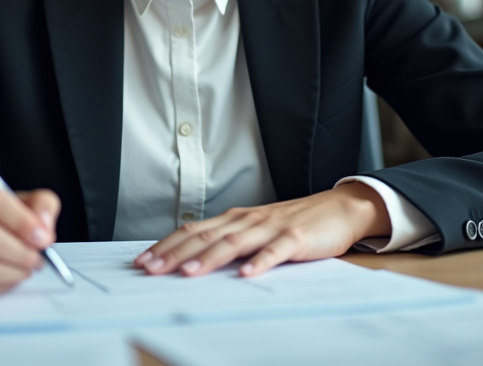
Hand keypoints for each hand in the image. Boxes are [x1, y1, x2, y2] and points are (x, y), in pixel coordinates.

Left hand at [133, 182, 389, 277]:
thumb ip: (230, 243)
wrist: (339, 208)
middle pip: (206, 236)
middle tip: (150, 268)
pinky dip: (260, 262)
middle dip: (175, 254)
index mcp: (236, 220)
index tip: (143, 260)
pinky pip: (276, 251)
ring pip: (234, 243)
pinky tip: (247, 274)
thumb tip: (194, 261)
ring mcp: (271, 228)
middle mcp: (248, 221)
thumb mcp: (257, 230)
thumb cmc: (296, 222)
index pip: (194, 231)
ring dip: (209, 258)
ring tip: (188, 273)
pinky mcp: (296, 238)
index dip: (167, 245)